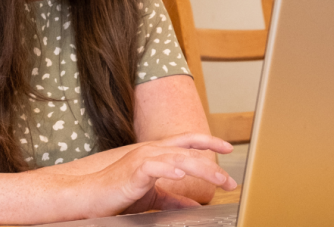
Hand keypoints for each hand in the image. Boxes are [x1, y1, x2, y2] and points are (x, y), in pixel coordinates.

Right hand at [85, 133, 235, 217]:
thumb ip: (174, 198)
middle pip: (190, 151)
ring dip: (201, 169)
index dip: (210, 142)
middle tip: (230, 181)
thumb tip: (195, 204)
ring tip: (218, 179)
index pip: (189, 142)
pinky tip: (182, 175)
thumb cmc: (120, 192)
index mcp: (159, 152)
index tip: (229, 148)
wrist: (90, 196)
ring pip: (179, 158)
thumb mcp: (153, 196)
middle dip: (213, 165)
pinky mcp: (134, 170)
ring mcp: (144, 157)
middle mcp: (154, 150)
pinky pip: (155, 167)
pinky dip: (170, 169)